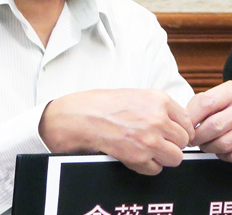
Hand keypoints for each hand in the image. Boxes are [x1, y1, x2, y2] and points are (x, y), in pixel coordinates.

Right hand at [39, 89, 193, 174]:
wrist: (77, 118)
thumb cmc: (98, 105)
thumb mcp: (132, 95)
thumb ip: (155, 107)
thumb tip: (172, 122)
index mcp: (158, 100)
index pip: (187, 121)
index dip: (178, 130)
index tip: (172, 134)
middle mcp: (157, 119)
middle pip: (183, 141)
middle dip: (171, 144)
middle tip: (155, 142)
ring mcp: (149, 139)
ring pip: (175, 158)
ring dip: (161, 157)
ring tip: (145, 150)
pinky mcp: (139, 157)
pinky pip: (156, 169)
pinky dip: (146, 166)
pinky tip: (133, 155)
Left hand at [187, 81, 231, 161]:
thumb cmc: (226, 105)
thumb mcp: (214, 96)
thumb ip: (199, 104)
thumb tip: (181, 119)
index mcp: (230, 92)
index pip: (206, 103)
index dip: (191, 118)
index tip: (183, 126)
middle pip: (214, 125)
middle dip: (197, 136)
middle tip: (191, 139)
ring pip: (223, 143)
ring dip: (208, 147)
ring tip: (204, 143)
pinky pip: (230, 154)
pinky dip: (221, 154)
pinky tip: (218, 146)